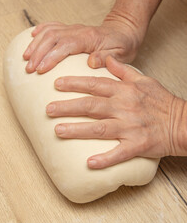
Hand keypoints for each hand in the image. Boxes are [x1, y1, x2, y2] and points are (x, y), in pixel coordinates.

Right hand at [23, 16, 143, 73]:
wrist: (124, 32)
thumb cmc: (122, 45)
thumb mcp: (120, 54)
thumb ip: (106, 58)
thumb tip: (91, 63)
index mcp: (89, 38)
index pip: (64, 46)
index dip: (50, 57)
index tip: (40, 69)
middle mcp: (78, 31)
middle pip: (52, 38)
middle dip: (38, 53)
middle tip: (29, 68)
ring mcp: (73, 28)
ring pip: (49, 32)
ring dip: (36, 44)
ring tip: (26, 57)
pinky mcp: (71, 29)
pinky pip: (53, 26)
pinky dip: (41, 30)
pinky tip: (33, 36)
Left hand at [46, 56, 184, 168]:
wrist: (182, 122)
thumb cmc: (161, 101)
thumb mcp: (144, 79)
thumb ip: (123, 70)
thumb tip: (106, 58)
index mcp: (125, 91)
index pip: (95, 84)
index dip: (75, 83)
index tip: (56, 84)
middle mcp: (125, 107)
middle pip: (92, 105)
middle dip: (68, 107)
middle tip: (49, 109)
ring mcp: (131, 127)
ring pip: (99, 128)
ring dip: (77, 130)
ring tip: (58, 131)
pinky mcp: (138, 145)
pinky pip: (119, 153)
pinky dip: (104, 159)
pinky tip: (89, 164)